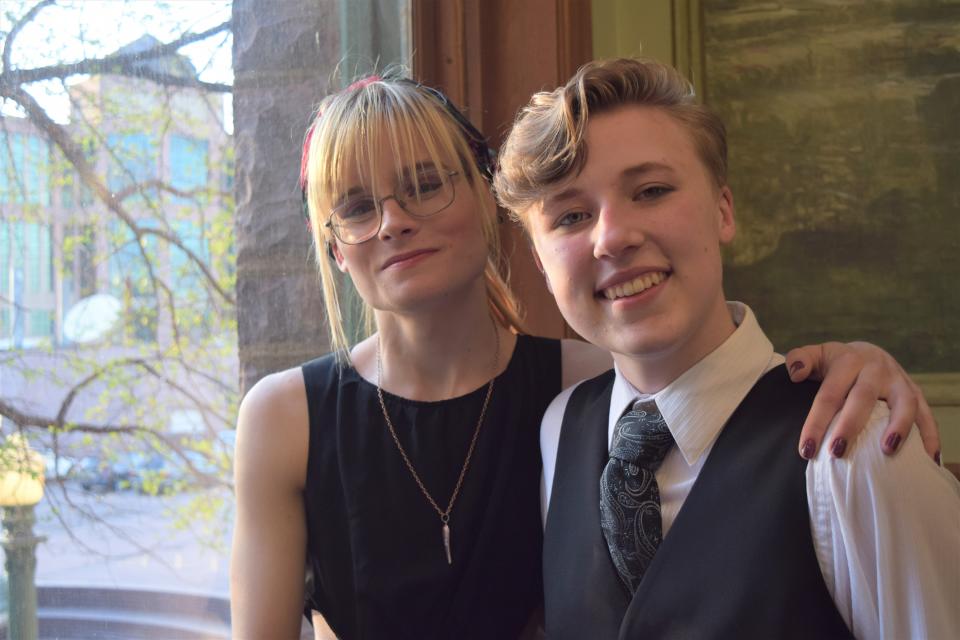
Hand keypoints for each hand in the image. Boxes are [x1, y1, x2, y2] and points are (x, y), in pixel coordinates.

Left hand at [784, 341, 939, 461]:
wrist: (868, 352)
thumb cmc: (836, 363)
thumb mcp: (816, 355)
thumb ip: (799, 360)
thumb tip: (795, 374)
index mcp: (848, 360)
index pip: (829, 394)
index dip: (816, 422)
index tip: (806, 450)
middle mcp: (876, 368)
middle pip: (863, 396)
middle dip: (850, 425)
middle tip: (837, 452)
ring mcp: (899, 380)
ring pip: (903, 402)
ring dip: (898, 427)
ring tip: (887, 451)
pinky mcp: (916, 392)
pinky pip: (927, 413)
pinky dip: (930, 435)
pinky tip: (929, 458)